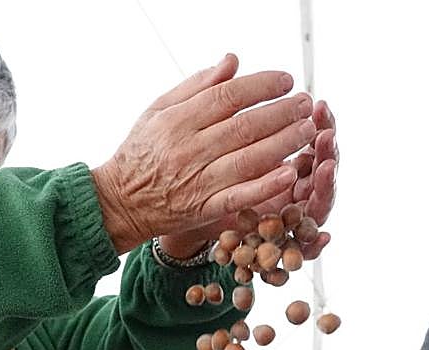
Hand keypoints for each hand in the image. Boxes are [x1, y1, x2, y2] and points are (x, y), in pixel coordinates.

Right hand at [92, 55, 317, 254]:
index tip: (287, 80)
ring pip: (247, 159)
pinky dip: (265, 186)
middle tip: (306, 103)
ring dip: (282, 144)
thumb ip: (197, 85)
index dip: (261, 86)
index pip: (227, 96)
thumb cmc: (141, 152)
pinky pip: (239, 196)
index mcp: (177, 121)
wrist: (120, 201)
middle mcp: (188, 149)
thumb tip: (232, 61)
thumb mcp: (158, 110)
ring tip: (308, 131)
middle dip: (281, 113)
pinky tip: (290, 174)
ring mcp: (197, 181)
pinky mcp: (204, 208)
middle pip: (243, 127)